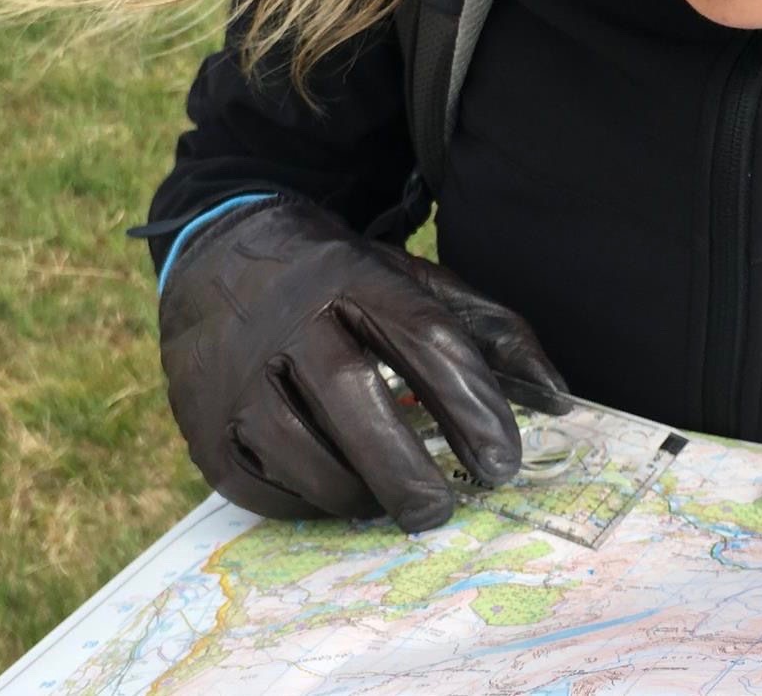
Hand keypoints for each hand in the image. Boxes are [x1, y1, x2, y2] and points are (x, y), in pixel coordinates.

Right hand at [157, 198, 564, 532]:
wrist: (216, 252)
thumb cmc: (335, 280)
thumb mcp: (411, 279)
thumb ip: (488, 331)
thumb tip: (559, 399)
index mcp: (352, 276)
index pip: (424, 339)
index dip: (471, 406)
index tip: (504, 463)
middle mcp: (287, 319)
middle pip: (354, 398)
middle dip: (408, 468)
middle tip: (443, 509)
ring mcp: (235, 372)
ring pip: (301, 450)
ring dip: (357, 492)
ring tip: (391, 501)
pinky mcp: (202, 421)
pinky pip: (259, 483)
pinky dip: (306, 503)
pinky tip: (337, 495)